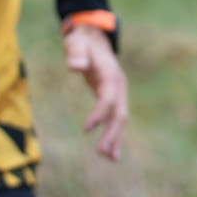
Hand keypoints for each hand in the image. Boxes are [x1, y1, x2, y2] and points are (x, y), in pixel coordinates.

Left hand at [63, 24, 127, 160]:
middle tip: (102, 153)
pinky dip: (115, 134)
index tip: (86, 129)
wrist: (94, 38)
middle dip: (112, 133)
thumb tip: (75, 66)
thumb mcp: (76, 43)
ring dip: (116, 138)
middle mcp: (119, 85)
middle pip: (119, 113)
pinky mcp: (115, 97)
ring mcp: (119, 92)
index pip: (108, 98)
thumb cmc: (81, 42)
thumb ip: (76, 54)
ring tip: (110, 159)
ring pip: (121, 118)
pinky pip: (117, 118)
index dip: (99, 113)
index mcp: (110, 74)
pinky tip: (111, 150)